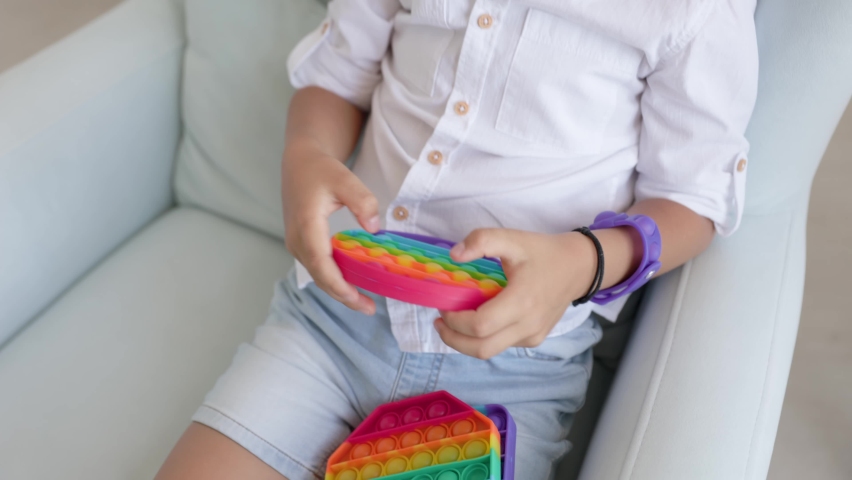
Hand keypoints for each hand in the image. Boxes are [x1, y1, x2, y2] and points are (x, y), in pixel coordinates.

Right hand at [282, 143, 378, 314]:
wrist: (299, 163)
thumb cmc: (321, 169)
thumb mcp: (345, 178)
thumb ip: (362, 201)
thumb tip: (374, 229)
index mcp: (307, 226)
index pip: (322, 266)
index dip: (340, 287)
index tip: (361, 300)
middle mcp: (297, 239)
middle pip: (320, 277)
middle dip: (344, 296)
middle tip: (370, 309)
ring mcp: (296, 243)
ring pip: (318, 275)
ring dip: (339, 290)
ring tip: (365, 302)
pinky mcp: (300, 244)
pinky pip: (317, 267)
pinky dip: (334, 278)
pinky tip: (352, 282)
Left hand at [435, 228, 597, 358]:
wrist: (578, 267)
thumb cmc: (543, 252)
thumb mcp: (512, 238)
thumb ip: (482, 240)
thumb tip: (455, 255)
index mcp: (521, 301)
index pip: (480, 325)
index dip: (455, 321)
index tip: (443, 306)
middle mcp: (528, 325)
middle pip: (481, 349)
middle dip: (453, 339)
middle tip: (440, 322)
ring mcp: (532, 336)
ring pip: (490, 351)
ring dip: (466, 341)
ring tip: (455, 321)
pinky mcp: (534, 339)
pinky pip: (502, 345)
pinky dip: (484, 338)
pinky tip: (478, 320)